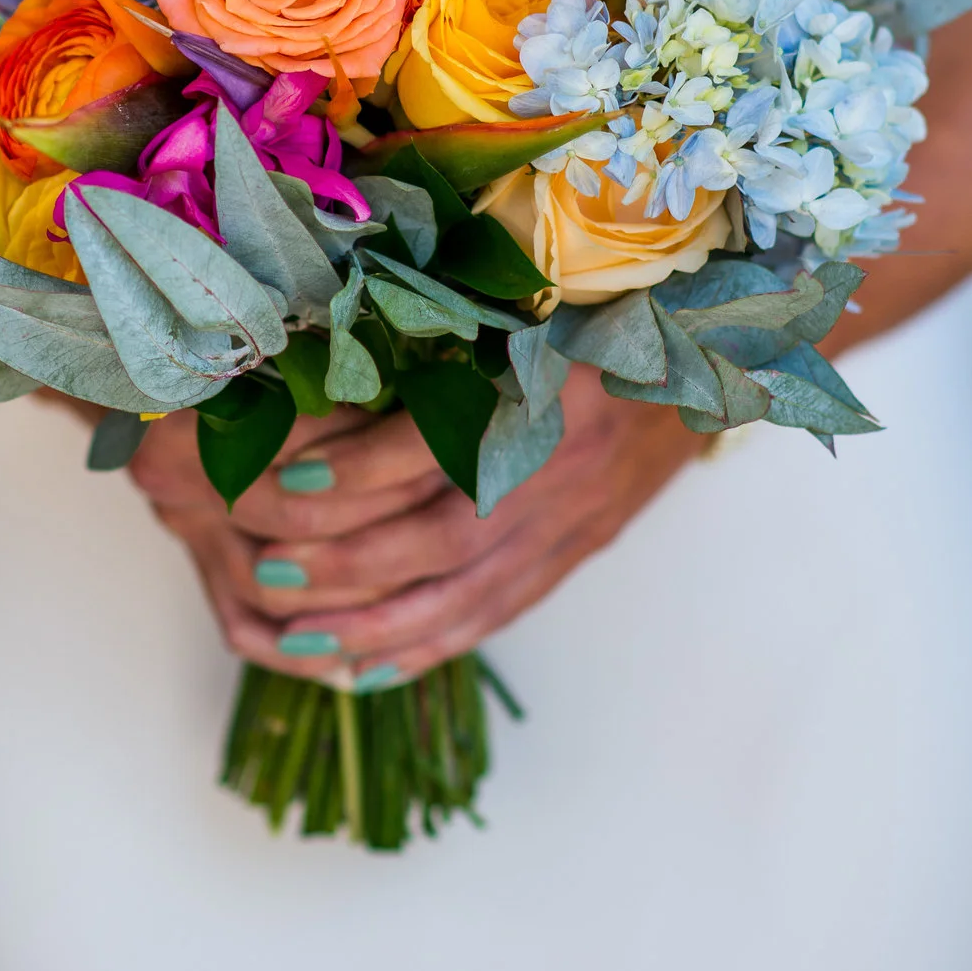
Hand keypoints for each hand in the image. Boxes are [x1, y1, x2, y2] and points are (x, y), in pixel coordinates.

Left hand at [129, 368, 704, 686]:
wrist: (703, 359)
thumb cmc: (594, 317)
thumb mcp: (528, 304)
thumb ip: (449, 325)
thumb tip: (337, 351)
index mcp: (542, 391)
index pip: (436, 445)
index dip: (358, 469)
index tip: (283, 481)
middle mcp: (556, 468)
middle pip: (443, 536)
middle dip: (349, 563)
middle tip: (268, 573)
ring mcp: (569, 522)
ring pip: (465, 594)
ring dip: (377, 626)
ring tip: (298, 641)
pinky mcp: (575, 553)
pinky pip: (496, 614)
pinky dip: (429, 647)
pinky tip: (366, 667)